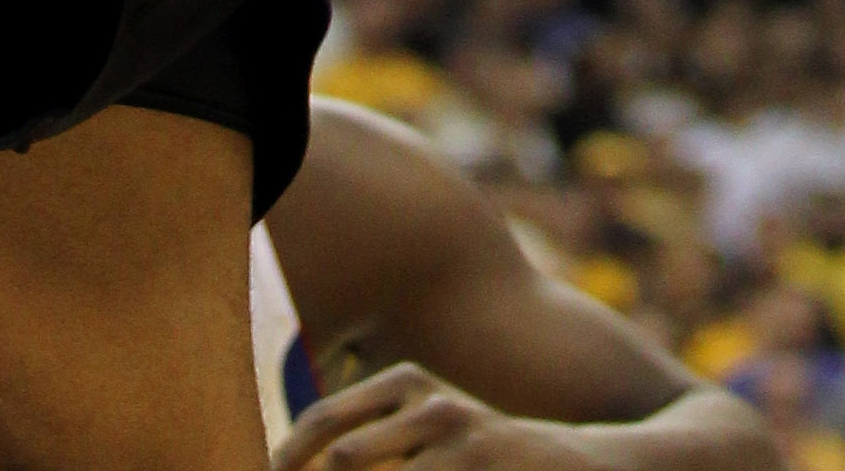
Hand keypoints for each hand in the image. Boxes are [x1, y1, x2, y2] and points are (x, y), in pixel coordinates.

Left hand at [273, 366, 566, 465]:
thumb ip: (370, 441)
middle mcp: (425, 399)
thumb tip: (289, 463)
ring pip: (364, 470)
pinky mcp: (475, 458)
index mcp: (402, 383)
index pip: (320, 422)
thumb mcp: (424, 432)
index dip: (283, 460)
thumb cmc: (475, 456)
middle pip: (339, 456)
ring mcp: (453, 432)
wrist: (561, 462)